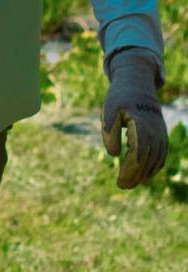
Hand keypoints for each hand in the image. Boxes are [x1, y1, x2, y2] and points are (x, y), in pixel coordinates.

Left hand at [101, 49, 167, 189]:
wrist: (137, 85)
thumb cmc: (120, 98)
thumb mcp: (109, 110)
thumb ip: (109, 131)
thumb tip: (114, 154)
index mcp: (141, 124)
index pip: (139, 153)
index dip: (130, 169)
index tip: (120, 181)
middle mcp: (154, 130)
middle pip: (148, 159)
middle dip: (136, 175)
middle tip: (122, 186)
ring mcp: (160, 133)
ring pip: (157, 159)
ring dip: (145, 173)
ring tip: (130, 184)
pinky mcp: (161, 134)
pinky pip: (162, 154)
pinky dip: (154, 166)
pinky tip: (143, 176)